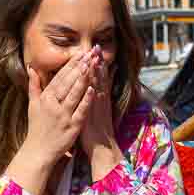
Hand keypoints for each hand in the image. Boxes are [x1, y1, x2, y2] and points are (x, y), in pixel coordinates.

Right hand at [22, 53, 94, 170]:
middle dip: (78, 68)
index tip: (78, 54)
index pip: (59, 78)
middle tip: (88, 54)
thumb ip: (34, 85)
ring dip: (82, 79)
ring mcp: (63, 116)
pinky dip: (86, 100)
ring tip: (91, 65)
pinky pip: (80, 111)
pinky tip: (93, 89)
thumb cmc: (36, 128)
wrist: (38, 151)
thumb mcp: (32, 105)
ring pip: (74, 94)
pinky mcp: (72, 127)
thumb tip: (32, 68)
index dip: (69, 65)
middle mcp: (53, 105)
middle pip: (67, 83)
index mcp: (45, 98)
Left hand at [80, 46, 122, 179]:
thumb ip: (92, 97)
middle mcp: (100, 100)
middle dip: (97, 62)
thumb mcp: (93, 110)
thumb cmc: (95, 130)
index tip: (94, 48)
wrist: (102, 147)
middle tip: (96, 46)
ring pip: (98, 87)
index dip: (96, 62)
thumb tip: (91, 85)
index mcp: (98, 97)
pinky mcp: (94, 116)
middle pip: (99, 77)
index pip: (97, 76)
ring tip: (96, 57)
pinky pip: (95, 102)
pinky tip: (94, 83)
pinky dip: (95, 93)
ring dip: (97, 73)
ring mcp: (98, 107)